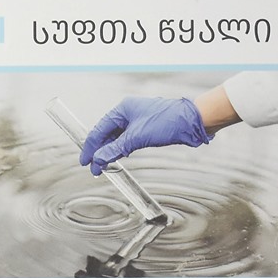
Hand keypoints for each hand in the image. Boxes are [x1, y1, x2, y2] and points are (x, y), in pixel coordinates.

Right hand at [78, 97, 210, 173]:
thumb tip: (99, 159)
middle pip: (106, 133)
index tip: (85, 161)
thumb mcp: (137, 137)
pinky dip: (120, 149)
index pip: (99, 129)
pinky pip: (127, 139)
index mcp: (122, 109)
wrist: (192, 121)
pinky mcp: (146, 128)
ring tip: (103, 166)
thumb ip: (116, 149)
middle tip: (94, 168)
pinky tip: (118, 157)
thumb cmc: (167, 122)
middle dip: (99, 151)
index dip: (90, 147)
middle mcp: (128, 113)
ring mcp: (137, 120)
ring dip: (109, 151)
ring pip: (117, 137)